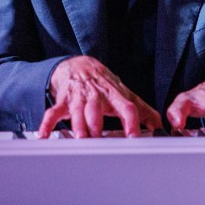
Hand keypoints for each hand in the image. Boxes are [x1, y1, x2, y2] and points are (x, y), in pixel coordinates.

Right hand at [39, 56, 161, 137]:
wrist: (79, 65)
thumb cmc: (104, 84)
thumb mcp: (124, 94)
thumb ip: (142, 110)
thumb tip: (158, 124)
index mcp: (114, 95)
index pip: (126, 107)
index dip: (131, 121)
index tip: (134, 136)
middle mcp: (96, 96)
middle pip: (97, 109)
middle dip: (97, 123)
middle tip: (100, 139)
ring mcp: (78, 98)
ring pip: (77, 111)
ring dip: (78, 125)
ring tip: (80, 138)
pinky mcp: (63, 102)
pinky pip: (52, 113)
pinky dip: (47, 124)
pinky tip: (45, 136)